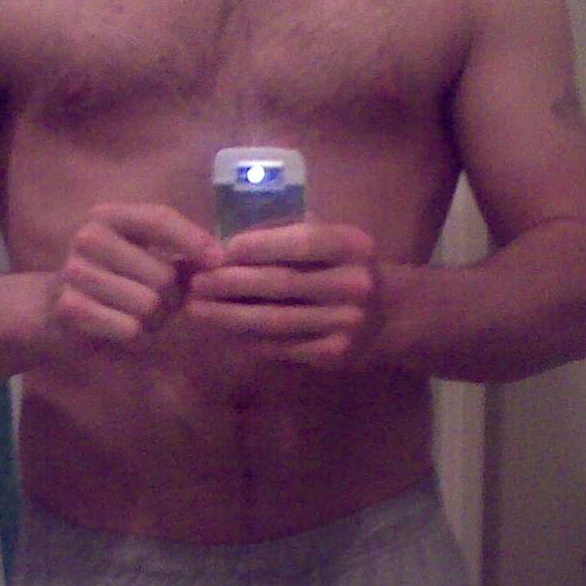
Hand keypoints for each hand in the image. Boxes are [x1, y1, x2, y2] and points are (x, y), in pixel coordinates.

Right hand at [48, 202, 224, 345]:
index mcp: (110, 216)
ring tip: (137, 315)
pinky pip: (128, 327)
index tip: (219, 260)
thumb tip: (222, 261)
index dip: (193, 239)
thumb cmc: (114, 282)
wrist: (54, 311)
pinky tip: (118, 328)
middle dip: (171, 299)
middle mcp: (88, 237)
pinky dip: (133, 334)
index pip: (158, 219)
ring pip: (148, 304)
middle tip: (159, 306)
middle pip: (162, 275)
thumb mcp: (146, 260)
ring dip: (153, 320)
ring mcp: (75, 271)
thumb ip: (183, 258)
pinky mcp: (69, 306)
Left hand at [184, 221, 382, 366]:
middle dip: (231, 284)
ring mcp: (345, 323)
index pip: (301, 242)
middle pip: (281, 283)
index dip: (258, 246)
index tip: (219, 250)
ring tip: (198, 310)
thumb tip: (228, 243)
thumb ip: (288, 232)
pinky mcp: (334, 353)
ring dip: (230, 316)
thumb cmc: (344, 267)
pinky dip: (248, 340)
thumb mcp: (330, 239)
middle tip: (196, 283)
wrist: (390, 315)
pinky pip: (282, 347)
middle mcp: (354, 284)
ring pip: (275, 321)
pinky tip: (223, 332)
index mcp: (352, 246)